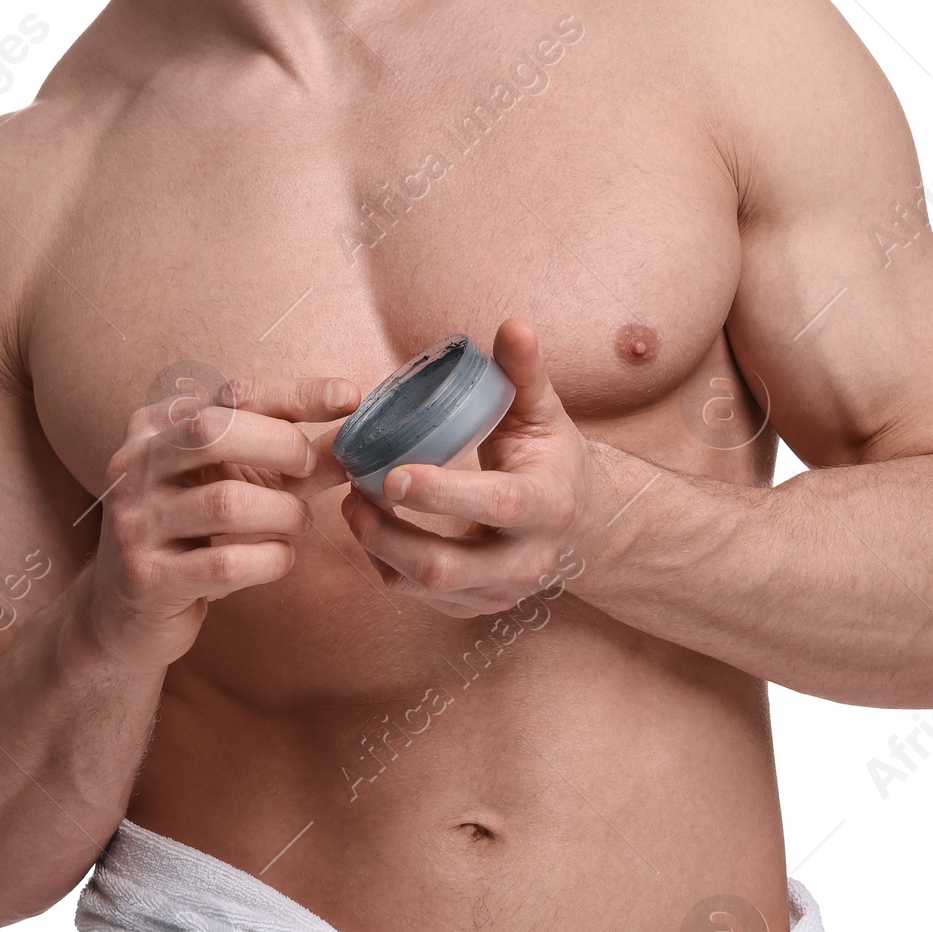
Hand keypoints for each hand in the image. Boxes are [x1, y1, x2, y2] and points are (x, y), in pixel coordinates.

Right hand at [81, 373, 358, 672]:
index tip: (350, 397)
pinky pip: (225, 563)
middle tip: (310, 468)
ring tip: (297, 522)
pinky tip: (280, 557)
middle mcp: (136, 465)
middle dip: (281, 446)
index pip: (233, 394)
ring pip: (226, 502)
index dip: (298, 393)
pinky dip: (270, 559)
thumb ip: (293, 461)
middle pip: (215, 431)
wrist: (127, 613)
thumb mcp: (240, 483)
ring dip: (282, 513)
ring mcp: (136, 521)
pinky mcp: (146, 578)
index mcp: (157, 427)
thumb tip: (356, 440)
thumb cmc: (195, 535)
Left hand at [339, 320, 611, 617]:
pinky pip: (419, 597)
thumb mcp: (543, 412)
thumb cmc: (551, 456)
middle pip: (448, 567)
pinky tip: (370, 530)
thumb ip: (524, 372)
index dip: (442, 494)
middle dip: (389, 534)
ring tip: (352, 505)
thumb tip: (511, 324)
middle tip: (353, 490)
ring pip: (426, 588)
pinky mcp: (476, 606)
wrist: (580, 521)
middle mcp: (527, 559)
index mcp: (548, 504)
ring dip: (378, 548)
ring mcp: (500, 591)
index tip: (393, 473)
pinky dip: (385, 565)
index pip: (496, 505)